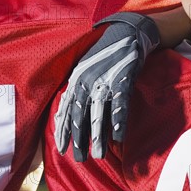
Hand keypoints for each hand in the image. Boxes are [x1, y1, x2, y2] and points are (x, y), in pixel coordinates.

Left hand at [54, 12, 159, 160]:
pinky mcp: (123, 79)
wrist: (129, 32)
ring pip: (98, 114)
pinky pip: (119, 105)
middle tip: (80, 158)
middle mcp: (87, 80)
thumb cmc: (107, 51)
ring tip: (98, 155)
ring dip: (98, 136)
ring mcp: (105, 80)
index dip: (63, 130)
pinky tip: (117, 137)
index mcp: (76, 78)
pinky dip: (118, 122)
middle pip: (80, 115)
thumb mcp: (87, 66)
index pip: (65, 109)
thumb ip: (79, 85)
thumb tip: (73, 108)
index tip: (61, 149)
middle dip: (79, 139)